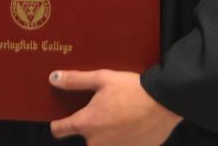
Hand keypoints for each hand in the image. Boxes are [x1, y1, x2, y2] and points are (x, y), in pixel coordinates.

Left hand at [49, 70, 181, 145]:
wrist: (163, 103)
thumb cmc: (131, 89)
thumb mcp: (102, 78)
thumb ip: (76, 80)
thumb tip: (53, 78)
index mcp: (86, 123)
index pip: (59, 130)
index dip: (58, 124)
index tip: (61, 121)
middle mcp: (97, 143)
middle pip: (85, 138)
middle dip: (91, 128)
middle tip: (105, 112)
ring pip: (104, 144)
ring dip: (108, 135)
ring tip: (120, 119)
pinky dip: (124, 139)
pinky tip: (132, 127)